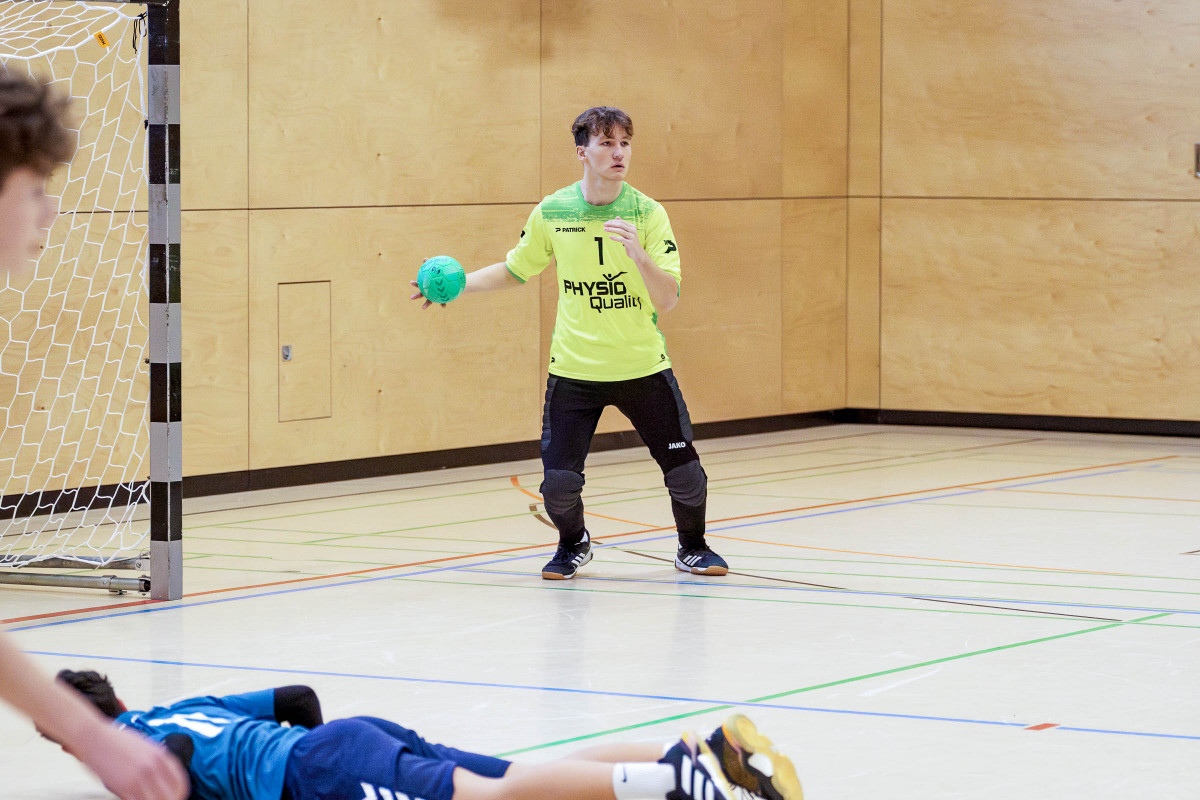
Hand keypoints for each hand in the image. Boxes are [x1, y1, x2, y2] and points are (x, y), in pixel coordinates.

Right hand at [72, 723, 188, 799]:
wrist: (93, 736)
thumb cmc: (116, 740)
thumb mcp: (145, 746)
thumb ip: (157, 760)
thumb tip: (166, 777)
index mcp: (160, 756)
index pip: (180, 781)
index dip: (180, 793)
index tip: (177, 796)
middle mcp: (152, 767)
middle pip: (173, 795)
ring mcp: (138, 778)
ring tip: (148, 799)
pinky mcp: (123, 787)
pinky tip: (134, 799)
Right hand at [410, 257, 446, 309]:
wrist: (449, 284)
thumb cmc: (439, 277)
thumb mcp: (435, 270)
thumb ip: (430, 266)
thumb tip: (425, 258)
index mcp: (425, 285)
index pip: (418, 284)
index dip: (414, 284)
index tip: (410, 282)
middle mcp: (427, 292)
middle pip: (420, 294)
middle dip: (416, 296)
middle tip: (411, 297)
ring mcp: (432, 297)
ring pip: (428, 301)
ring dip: (425, 304)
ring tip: (422, 308)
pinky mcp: (439, 300)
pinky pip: (441, 302)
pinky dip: (442, 304)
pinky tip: (443, 306)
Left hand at [603, 216, 647, 260]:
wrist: (638, 254)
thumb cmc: (631, 243)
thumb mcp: (627, 233)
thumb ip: (623, 225)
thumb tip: (617, 217)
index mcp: (632, 227)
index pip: (621, 222)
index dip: (613, 221)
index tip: (606, 223)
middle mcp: (633, 231)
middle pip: (621, 225)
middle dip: (612, 224)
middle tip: (604, 224)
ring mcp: (632, 237)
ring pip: (620, 231)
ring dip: (612, 229)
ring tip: (605, 229)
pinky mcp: (630, 243)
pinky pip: (621, 239)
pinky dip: (615, 238)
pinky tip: (610, 237)